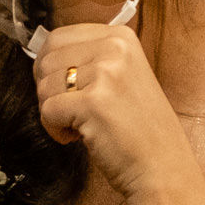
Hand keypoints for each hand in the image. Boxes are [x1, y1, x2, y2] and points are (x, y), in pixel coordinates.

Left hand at [32, 23, 189, 199]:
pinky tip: (77, 137)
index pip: (58, 37)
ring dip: (52, 112)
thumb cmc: (139, 129)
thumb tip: (42, 58)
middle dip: (49, 90)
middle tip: (71, 111)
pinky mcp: (93, 102)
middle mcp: (114, 49)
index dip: (51, 67)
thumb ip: (89, 59)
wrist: (162, 167)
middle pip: (46, 60)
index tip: (65, 89)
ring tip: (80, 125)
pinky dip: (55, 129)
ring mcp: (105, 74)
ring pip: (43, 86)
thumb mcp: (123, 76)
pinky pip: (47, 110)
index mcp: (121, 37)